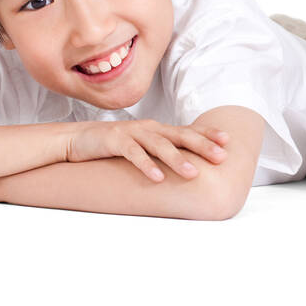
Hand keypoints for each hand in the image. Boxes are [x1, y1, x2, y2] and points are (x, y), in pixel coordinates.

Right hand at [65, 118, 229, 182]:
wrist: (77, 139)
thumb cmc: (114, 146)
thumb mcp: (142, 147)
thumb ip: (161, 152)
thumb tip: (187, 166)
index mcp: (157, 129)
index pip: (187, 130)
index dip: (207, 134)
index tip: (228, 141)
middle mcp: (149, 128)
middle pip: (180, 135)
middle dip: (202, 145)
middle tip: (222, 157)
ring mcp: (132, 132)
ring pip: (159, 144)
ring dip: (178, 159)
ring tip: (194, 173)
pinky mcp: (115, 141)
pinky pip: (133, 153)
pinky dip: (146, 165)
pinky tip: (157, 177)